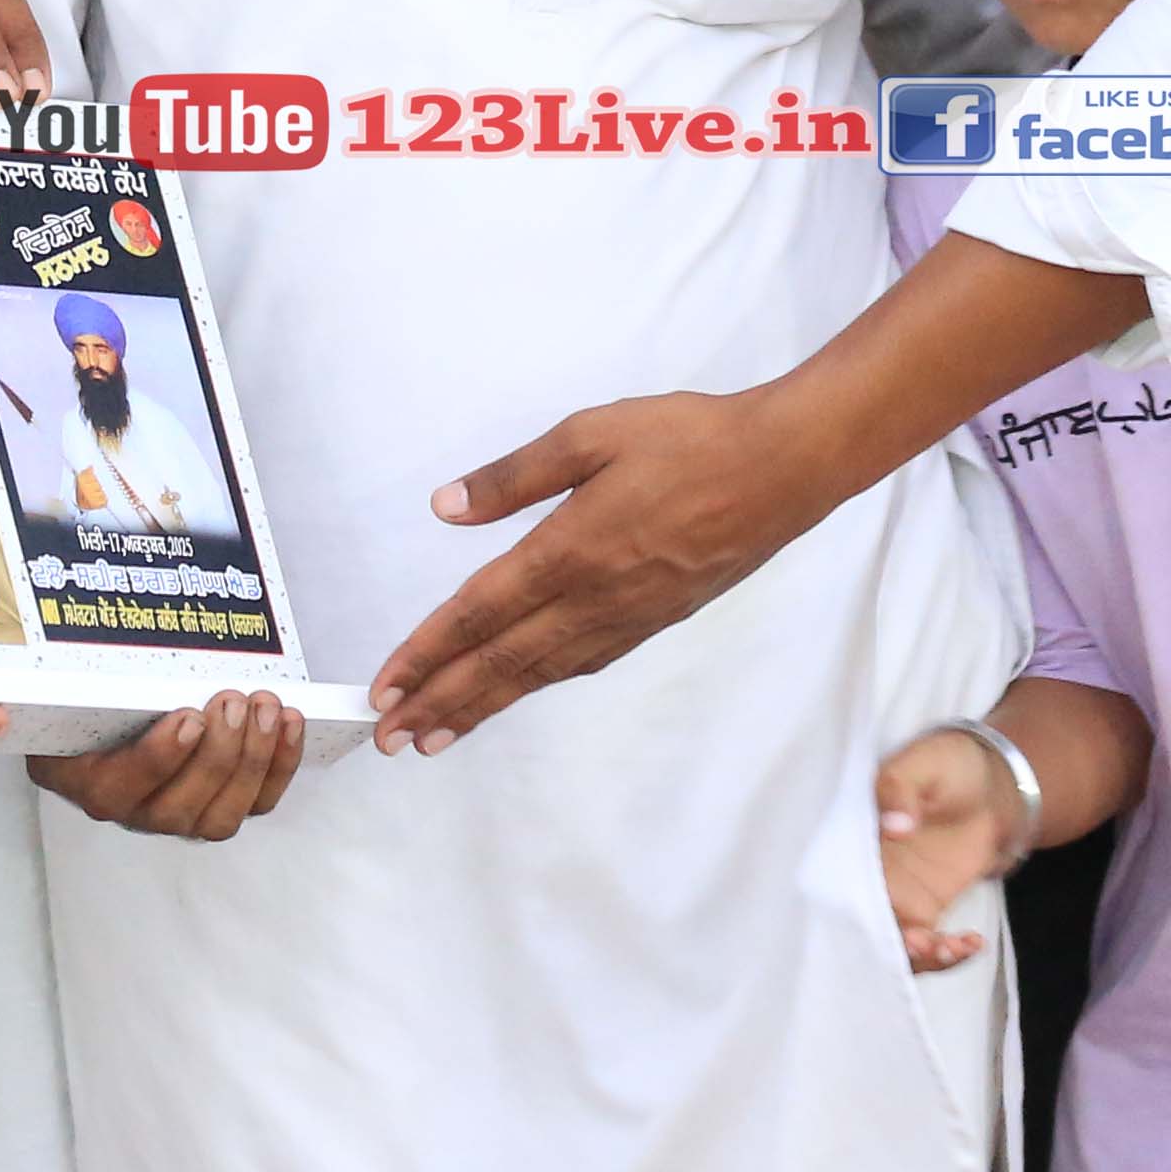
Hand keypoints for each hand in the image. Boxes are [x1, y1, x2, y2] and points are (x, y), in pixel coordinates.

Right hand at [31, 691, 304, 840]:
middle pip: (177, 807)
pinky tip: (288, 723)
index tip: (188, 719)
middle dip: (217, 754)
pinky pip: (257, 803)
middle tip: (233, 702)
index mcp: (90, 779)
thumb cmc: (97, 700)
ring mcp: (179, 816)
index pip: (115, 787)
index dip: (157, 759)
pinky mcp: (220, 810)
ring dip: (251, 760)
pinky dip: (279, 764)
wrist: (109, 716)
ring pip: (221, 815)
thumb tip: (86, 636)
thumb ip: (90, 677)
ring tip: (264, 709)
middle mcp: (134, 809)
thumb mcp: (83, 684)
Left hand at [369, 385, 833, 752]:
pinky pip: (580, 664)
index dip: (427, 653)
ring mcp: (627, 617)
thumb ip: (514, 476)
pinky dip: (536, 686)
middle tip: (388, 737)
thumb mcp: (591, 434)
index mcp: (571, 550)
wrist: (784, 469)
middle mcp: (594, 598)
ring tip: (435, 735)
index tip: (387, 687)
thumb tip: (445, 506)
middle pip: (501, 661)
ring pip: (539, 673)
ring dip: (482, 706)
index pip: (480, 613)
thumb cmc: (689, 439)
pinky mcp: (654, 621)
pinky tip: (515, 692)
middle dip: (440, 701)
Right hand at [871, 727, 1021, 970]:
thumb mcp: (923, 763)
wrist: (992, 785)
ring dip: (917, 957)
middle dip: (886, 946)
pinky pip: (926, 945)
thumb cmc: (948, 765)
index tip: (884, 918)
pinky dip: (947, 954)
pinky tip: (972, 942)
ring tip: (951, 948)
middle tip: (921, 945)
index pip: (837, 879)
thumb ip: (902, 788)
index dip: (853, 907)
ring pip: (891, 944)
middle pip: (859, 924)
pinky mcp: (924, 910)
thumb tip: (895, 825)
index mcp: (852, 837)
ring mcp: (894, 896)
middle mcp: (865, 874)